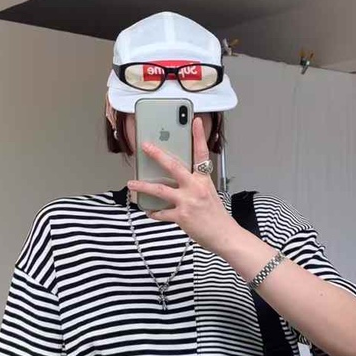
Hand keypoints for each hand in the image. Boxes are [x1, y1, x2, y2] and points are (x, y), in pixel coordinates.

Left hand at [127, 117, 237, 252]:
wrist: (224, 235)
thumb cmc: (216, 216)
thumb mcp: (209, 193)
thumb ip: (194, 184)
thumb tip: (176, 179)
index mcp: (204, 180)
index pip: (201, 153)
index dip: (198, 136)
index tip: (194, 121)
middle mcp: (196, 187)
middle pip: (174, 166)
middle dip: (157, 154)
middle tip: (145, 146)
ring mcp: (188, 201)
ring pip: (160, 189)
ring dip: (143, 186)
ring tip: (131, 183)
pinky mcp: (181, 216)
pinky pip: (162, 213)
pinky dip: (154, 213)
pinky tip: (149, 211)